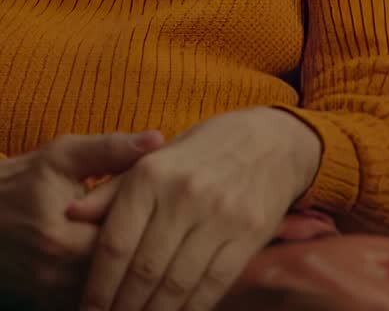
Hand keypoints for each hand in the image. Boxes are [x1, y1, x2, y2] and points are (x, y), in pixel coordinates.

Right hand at [0, 130, 161, 310]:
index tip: (174, 212)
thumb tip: (159, 137)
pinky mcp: (45, 305)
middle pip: (120, 274)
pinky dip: (110, 288)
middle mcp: (57, 276)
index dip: (156, 229)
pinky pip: (88, 302)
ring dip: (129, 275)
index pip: (127, 243)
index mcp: (65, 238)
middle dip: (145, 254)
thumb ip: (111, 149)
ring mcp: (50, 296)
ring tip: (153, 249)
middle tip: (171, 233)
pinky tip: (126, 269)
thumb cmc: (21, 180)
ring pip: (107, 294)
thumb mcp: (63, 155)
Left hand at [69, 107, 321, 310]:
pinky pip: (212, 285)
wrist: (272, 140)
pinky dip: (190, 309)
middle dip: (121, 308)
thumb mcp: (156, 158)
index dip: (97, 287)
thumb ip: (113, 190)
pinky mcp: (248, 234)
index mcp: (152, 173)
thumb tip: (71, 214)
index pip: (115, 243)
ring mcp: (220, 215)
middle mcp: (184, 193)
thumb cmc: (204, 150)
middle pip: (143, 271)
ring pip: (176, 285)